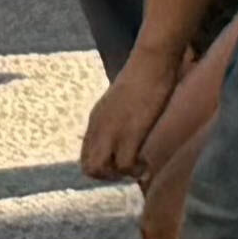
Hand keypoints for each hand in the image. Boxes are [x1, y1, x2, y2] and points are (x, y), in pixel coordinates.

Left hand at [80, 43, 184, 183]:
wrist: (151, 62)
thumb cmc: (143, 75)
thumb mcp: (121, 99)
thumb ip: (116, 116)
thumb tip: (128, 126)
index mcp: (95, 120)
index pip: (85, 156)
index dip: (102, 166)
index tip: (120, 165)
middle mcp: (98, 128)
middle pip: (88, 168)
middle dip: (108, 176)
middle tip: (128, 170)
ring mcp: (111, 131)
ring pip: (100, 170)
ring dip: (119, 176)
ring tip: (137, 168)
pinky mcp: (128, 133)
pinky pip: (124, 166)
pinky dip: (135, 171)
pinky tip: (146, 164)